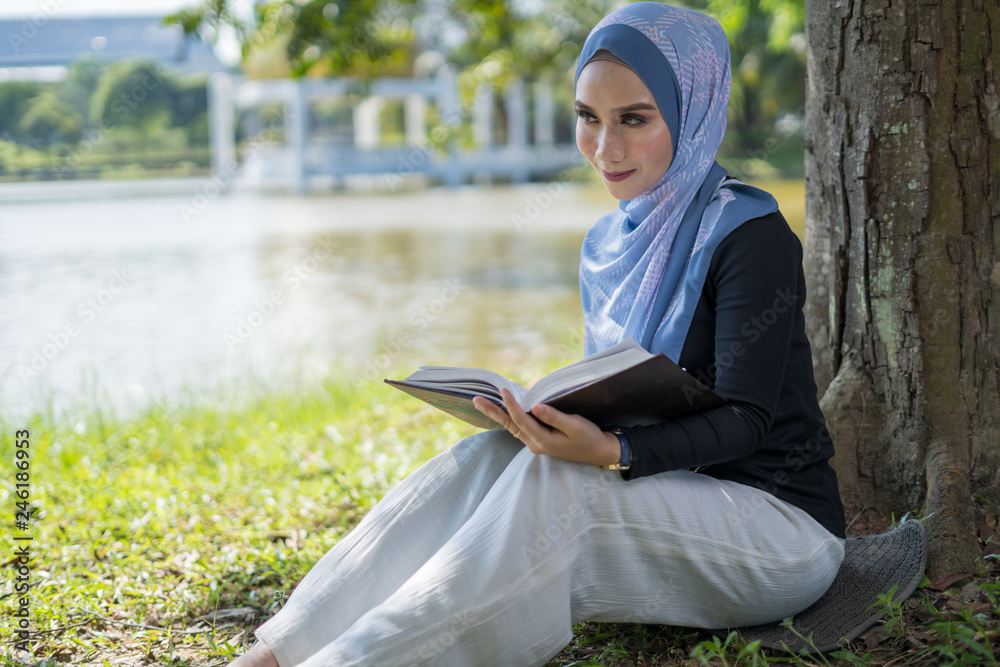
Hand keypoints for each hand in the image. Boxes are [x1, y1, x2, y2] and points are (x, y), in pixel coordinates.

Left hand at [473, 388, 620, 466]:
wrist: (598, 451)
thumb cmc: (588, 437)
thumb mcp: (575, 426)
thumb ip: (554, 417)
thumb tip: (535, 407)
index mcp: (542, 440)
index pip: (521, 420)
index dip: (511, 404)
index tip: (502, 390)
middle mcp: (534, 443)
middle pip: (509, 425)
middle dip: (492, 411)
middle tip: (475, 399)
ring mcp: (535, 443)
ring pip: (511, 426)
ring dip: (497, 414)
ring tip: (481, 403)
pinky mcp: (538, 439)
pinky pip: (519, 427)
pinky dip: (508, 417)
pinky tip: (501, 409)